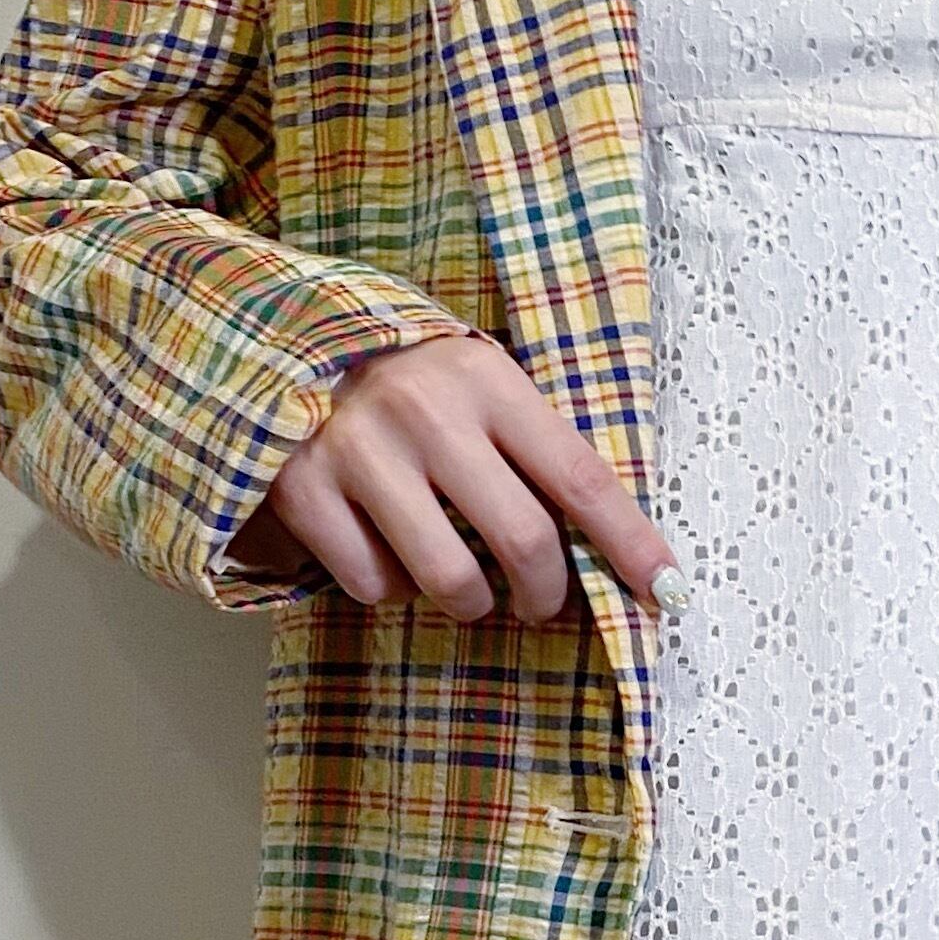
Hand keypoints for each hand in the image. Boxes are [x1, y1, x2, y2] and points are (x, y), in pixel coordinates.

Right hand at [225, 332, 683, 622]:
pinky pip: (374, 584)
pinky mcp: (302, 491)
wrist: (272, 337)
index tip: (665, 592)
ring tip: (463, 583)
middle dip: (546, 594)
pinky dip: (389, 586)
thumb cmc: (405, 378)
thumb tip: (609, 545)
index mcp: (489, 382)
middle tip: (540, 602)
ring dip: (470, 602)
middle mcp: (428, 415)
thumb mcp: (477, 384)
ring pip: (451, 580)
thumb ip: (531, 447)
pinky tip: (384, 550)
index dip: (630, 545)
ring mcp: (360, 452)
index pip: (582, 478)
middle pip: (524, 542)